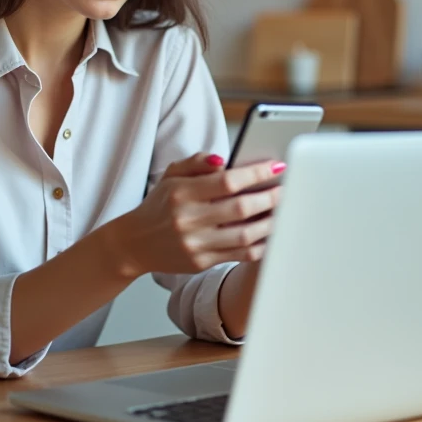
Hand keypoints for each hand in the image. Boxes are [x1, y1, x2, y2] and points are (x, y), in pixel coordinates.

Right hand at [112, 153, 283, 276]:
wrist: (135, 243)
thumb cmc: (160, 205)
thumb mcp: (171, 175)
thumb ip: (197, 162)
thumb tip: (224, 159)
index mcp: (181, 193)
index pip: (227, 181)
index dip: (256, 173)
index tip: (277, 167)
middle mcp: (188, 219)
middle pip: (240, 208)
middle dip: (270, 197)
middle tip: (286, 189)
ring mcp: (195, 244)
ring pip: (245, 235)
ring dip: (271, 222)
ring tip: (284, 210)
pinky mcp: (201, 263)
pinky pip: (240, 254)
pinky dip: (261, 244)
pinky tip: (271, 233)